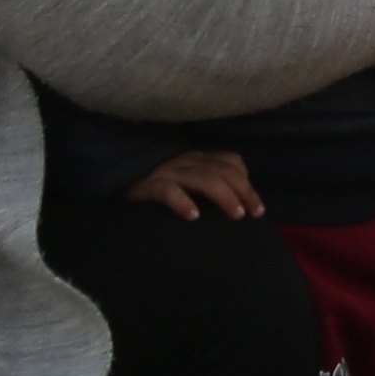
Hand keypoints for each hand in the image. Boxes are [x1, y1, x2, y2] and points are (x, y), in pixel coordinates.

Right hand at [123, 148, 260, 220]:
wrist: (116, 182)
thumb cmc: (158, 191)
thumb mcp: (187, 182)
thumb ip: (209, 186)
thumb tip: (239, 205)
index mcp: (197, 159)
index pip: (230, 162)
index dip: (247, 183)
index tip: (258, 209)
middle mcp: (185, 161)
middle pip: (223, 170)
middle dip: (243, 192)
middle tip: (254, 215)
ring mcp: (167, 171)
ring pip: (202, 178)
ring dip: (224, 196)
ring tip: (236, 215)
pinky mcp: (147, 185)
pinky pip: (166, 189)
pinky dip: (182, 201)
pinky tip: (193, 216)